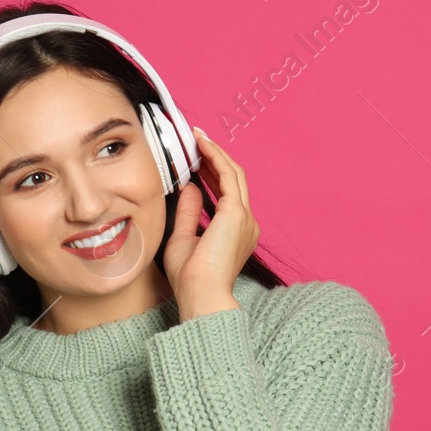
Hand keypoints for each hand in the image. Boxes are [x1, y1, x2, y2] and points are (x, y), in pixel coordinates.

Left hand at [162, 127, 257, 316]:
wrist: (201, 294)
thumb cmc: (191, 277)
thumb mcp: (184, 238)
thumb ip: (189, 212)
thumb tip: (190, 187)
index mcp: (237, 231)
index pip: (227, 192)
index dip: (212, 171)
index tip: (196, 157)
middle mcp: (246, 222)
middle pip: (233, 180)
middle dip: (215, 157)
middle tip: (196, 139)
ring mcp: (244, 217)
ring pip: (233, 174)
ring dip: (215, 153)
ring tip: (198, 137)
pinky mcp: (236, 213)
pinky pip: (228, 176)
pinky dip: (215, 158)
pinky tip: (202, 145)